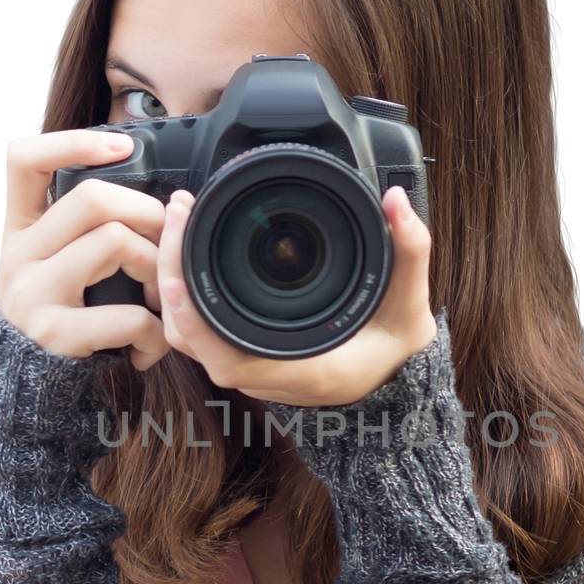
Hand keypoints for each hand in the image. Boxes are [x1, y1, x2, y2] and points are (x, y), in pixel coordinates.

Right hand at [0, 129, 172, 366]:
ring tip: (158, 299)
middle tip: (165, 243)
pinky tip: (149, 345)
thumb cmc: (58, 320)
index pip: (24, 160)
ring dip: (156, 269)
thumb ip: (83, 232)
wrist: (23, 391)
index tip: (122, 146)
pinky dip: (153, 331)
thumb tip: (159, 202)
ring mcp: (32, 293)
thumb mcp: (53, 267)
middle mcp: (18, 255)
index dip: (72, 142)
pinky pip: (127, 314)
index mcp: (20, 230)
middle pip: (92, 198)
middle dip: (147, 214)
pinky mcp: (55, 333)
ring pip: (114, 242)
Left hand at [156, 183, 437, 406]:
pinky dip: (186, 292)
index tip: (176, 273)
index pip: (227, 360)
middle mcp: (268, 377)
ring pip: (189, 337)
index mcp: (302, 371)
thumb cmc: (395, 348)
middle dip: (172, 277)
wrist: (391, 382)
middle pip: (192, 341)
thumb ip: (410, 252)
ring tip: (179, 221)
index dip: (195, 321)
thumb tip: (397, 201)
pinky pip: (199, 332)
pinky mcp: (245, 355)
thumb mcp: (411, 302)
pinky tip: (187, 249)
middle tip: (179, 212)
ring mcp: (252, 369)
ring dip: (173, 283)